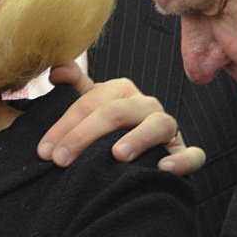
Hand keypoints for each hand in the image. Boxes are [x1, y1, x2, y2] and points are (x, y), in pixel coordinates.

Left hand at [44, 68, 205, 173]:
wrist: (133, 160)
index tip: (45, 151)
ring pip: (158, 125)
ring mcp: (167, 127)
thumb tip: (58, 68)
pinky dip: (182, 159)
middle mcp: (145, 105)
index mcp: (120, 92)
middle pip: (116, 112)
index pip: (89, 102)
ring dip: (138, 138)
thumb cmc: (103, 133)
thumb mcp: (87, 109)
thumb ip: (74, 88)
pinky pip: (192, 154)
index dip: (64, 125)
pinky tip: (164, 168)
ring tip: (116, 155)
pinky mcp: (184, 152)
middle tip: (61, 160)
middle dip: (85, 135)